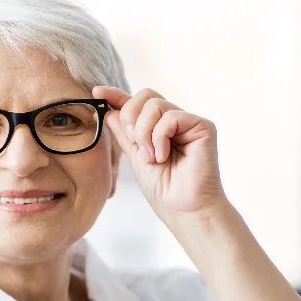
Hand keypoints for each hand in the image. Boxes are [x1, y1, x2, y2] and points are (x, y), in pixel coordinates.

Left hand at [93, 86, 227, 221]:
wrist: (182, 208)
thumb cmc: (163, 189)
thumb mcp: (135, 157)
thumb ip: (124, 134)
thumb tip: (109, 111)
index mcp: (157, 128)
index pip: (136, 103)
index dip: (116, 95)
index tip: (97, 92)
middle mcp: (174, 121)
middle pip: (145, 96)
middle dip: (130, 118)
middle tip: (135, 144)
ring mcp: (188, 122)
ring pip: (155, 104)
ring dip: (144, 133)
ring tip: (151, 157)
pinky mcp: (203, 126)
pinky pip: (171, 116)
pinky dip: (160, 138)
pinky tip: (164, 156)